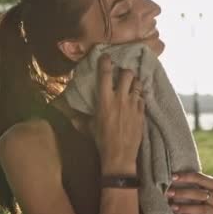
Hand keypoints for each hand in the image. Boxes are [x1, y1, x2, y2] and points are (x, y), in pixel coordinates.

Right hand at [88, 53, 144, 173]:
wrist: (120, 156)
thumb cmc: (102, 141)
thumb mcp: (89, 128)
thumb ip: (80, 119)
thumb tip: (69, 116)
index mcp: (105, 100)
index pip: (105, 74)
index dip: (105, 62)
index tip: (106, 57)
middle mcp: (120, 99)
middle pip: (126, 74)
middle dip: (124, 71)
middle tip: (122, 74)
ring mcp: (133, 105)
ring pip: (137, 84)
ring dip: (134, 82)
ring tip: (131, 85)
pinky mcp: (142, 113)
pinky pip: (142, 98)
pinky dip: (139, 97)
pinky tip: (136, 100)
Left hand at [166, 172, 212, 213]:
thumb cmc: (204, 202)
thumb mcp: (201, 192)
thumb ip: (191, 185)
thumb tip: (171, 179)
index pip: (200, 178)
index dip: (186, 177)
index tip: (172, 177)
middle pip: (200, 194)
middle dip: (183, 193)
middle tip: (168, 193)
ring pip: (202, 209)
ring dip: (185, 208)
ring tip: (173, 207)